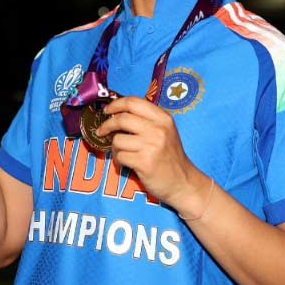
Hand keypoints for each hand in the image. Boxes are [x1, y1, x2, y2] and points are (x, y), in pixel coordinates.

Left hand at [95, 96, 209, 211]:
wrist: (183, 182)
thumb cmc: (170, 157)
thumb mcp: (165, 131)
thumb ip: (146, 120)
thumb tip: (117, 113)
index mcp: (163, 118)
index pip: (133, 102)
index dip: (116, 104)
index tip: (107, 110)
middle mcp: (158, 129)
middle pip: (122, 119)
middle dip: (107, 125)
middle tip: (102, 131)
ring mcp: (151, 146)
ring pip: (118, 139)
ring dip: (114, 147)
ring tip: (122, 153)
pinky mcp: (144, 162)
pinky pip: (120, 156)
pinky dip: (118, 160)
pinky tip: (126, 163)